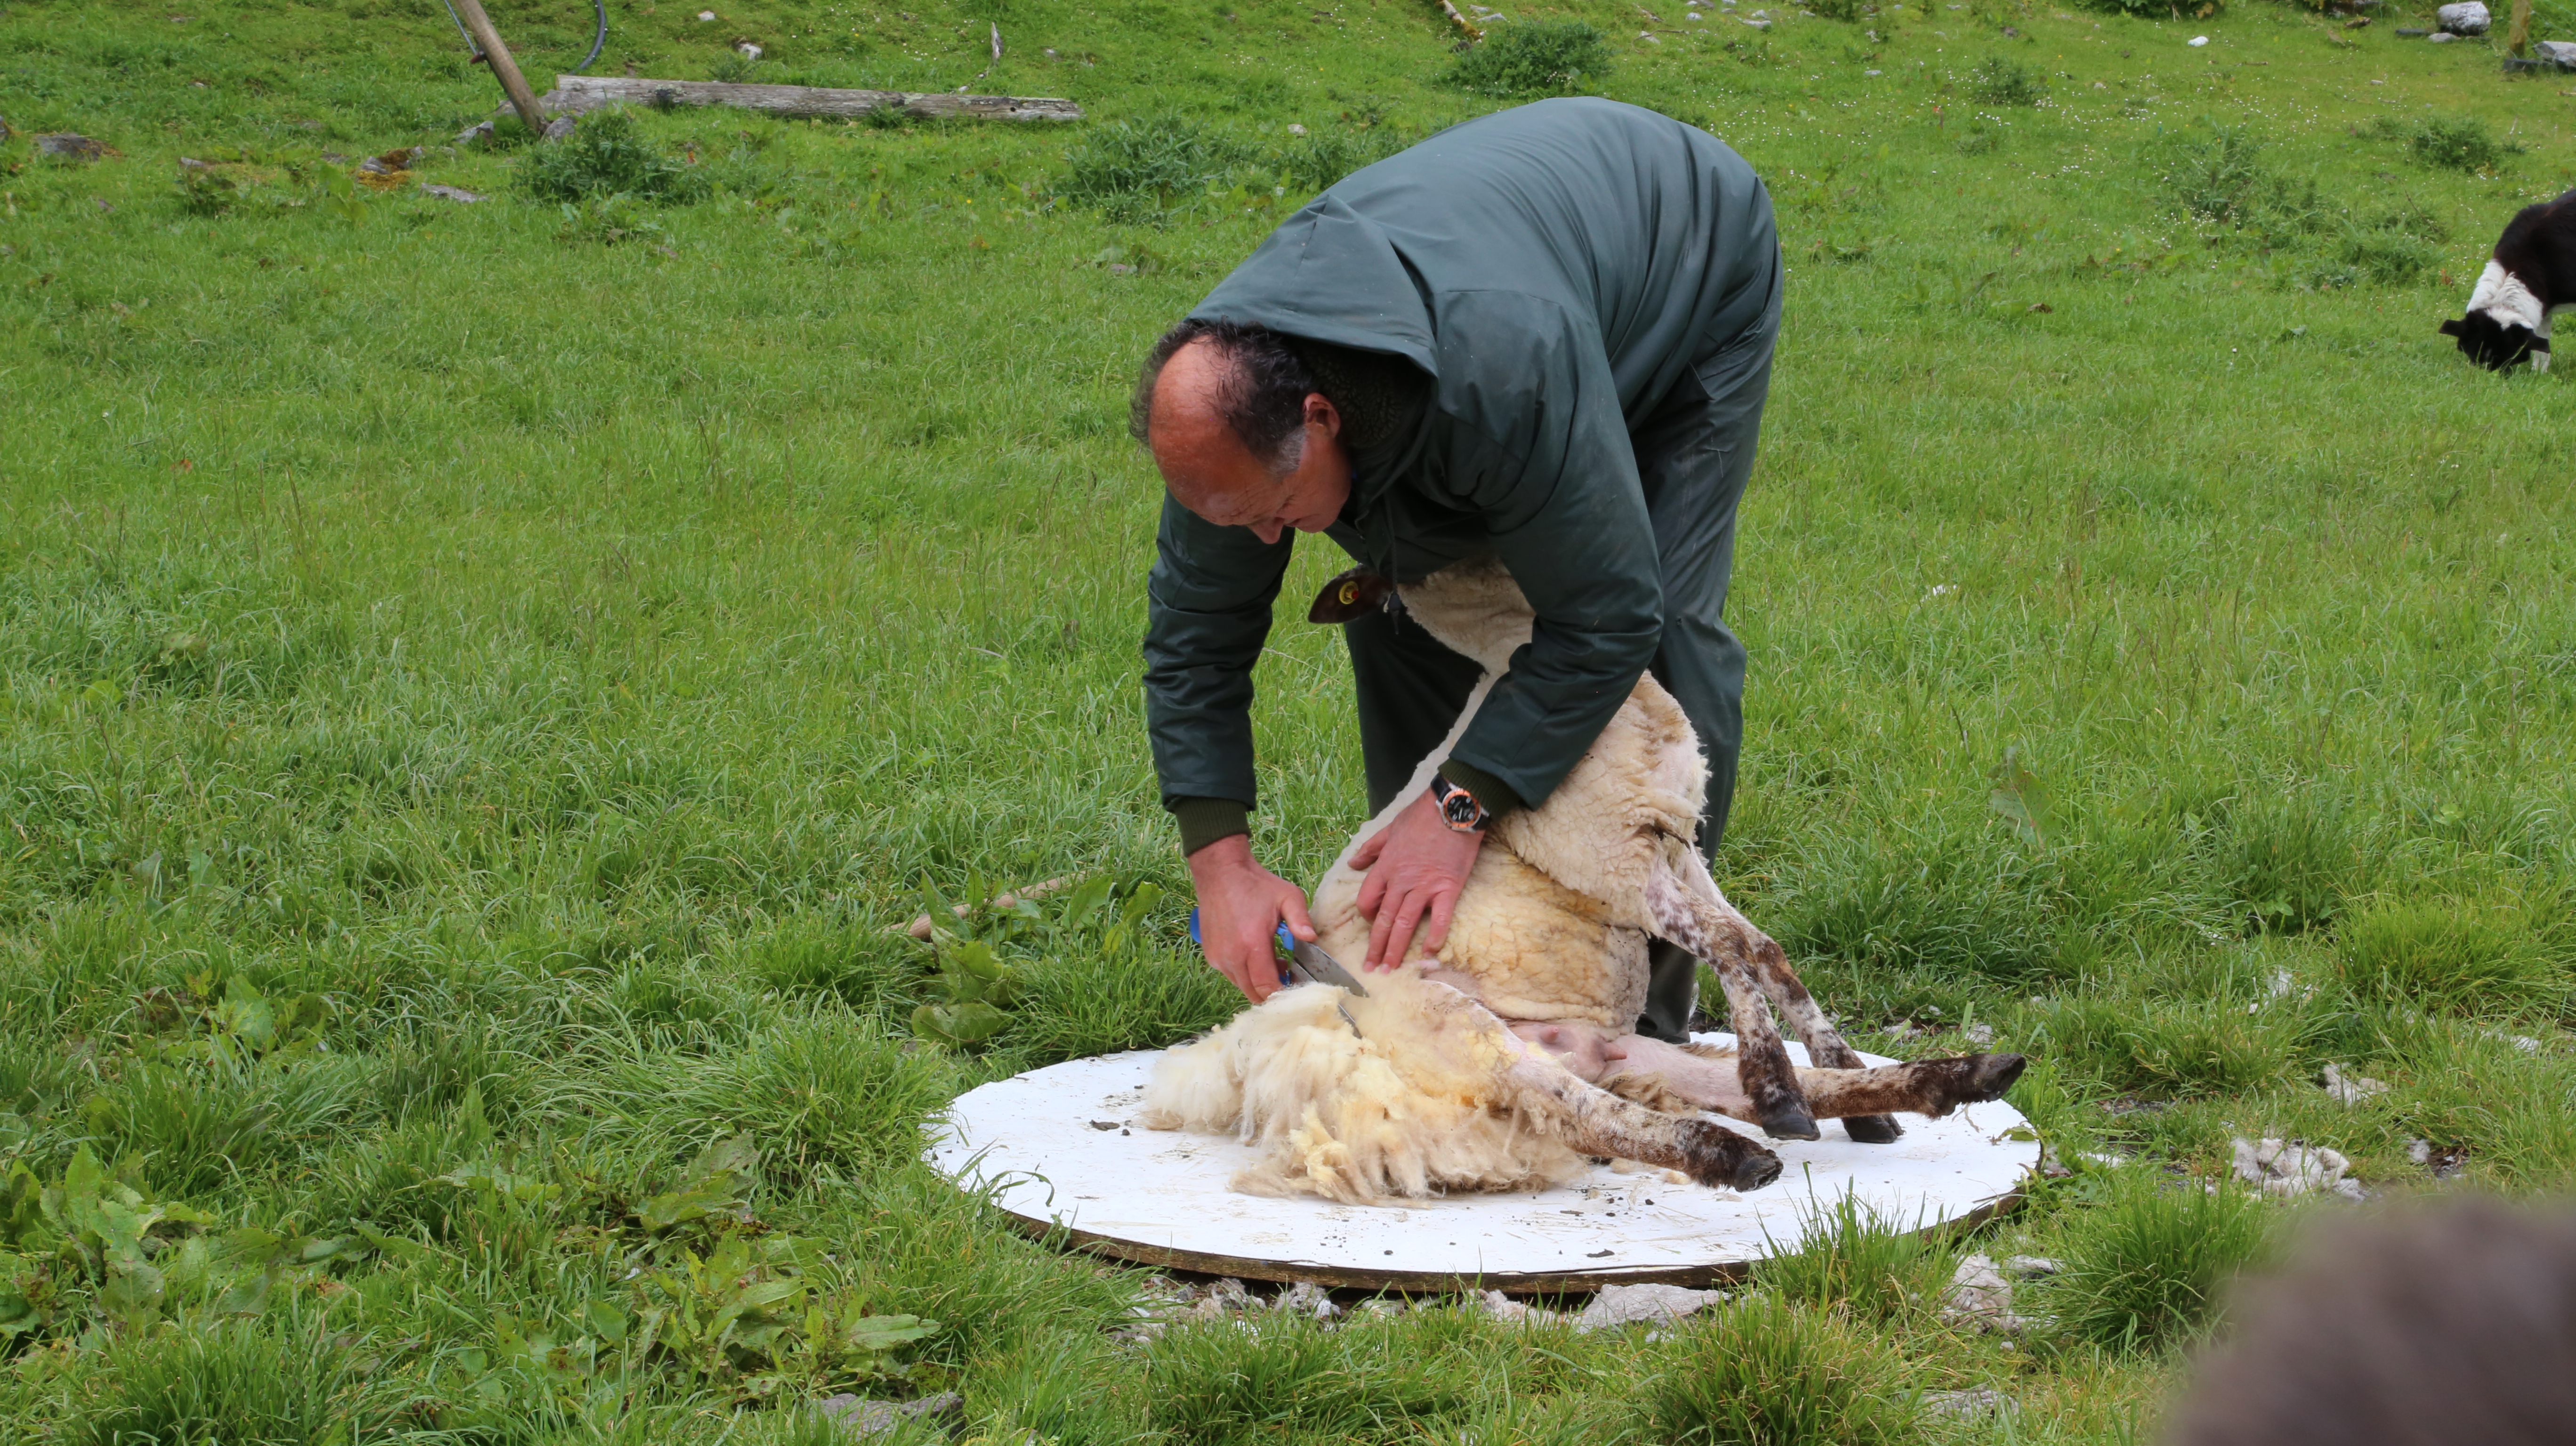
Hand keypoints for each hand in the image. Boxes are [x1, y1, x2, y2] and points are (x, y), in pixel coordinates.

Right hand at [1186, 835, 1315, 1004]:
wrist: (1221, 873)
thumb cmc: (1256, 885)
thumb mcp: (1287, 896)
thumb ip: (1300, 919)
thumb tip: (1311, 938)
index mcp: (1252, 945)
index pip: (1267, 988)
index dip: (1283, 994)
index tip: (1296, 985)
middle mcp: (1231, 957)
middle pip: (1254, 994)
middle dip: (1272, 991)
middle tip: (1287, 974)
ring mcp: (1218, 958)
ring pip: (1242, 986)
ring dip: (1258, 983)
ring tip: (1272, 961)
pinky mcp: (1211, 955)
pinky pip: (1231, 975)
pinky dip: (1244, 974)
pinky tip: (1254, 956)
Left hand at [1349, 788, 1484, 969]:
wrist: (1453, 808)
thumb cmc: (1421, 816)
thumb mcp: (1389, 829)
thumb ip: (1370, 849)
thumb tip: (1353, 863)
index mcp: (1386, 867)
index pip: (1368, 900)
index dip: (1367, 916)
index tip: (1371, 926)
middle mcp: (1401, 881)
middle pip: (1383, 919)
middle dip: (1376, 947)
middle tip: (1371, 969)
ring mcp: (1424, 887)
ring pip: (1404, 924)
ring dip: (1396, 949)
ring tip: (1391, 969)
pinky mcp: (1447, 888)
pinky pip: (1439, 918)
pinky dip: (1434, 936)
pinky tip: (1428, 953)